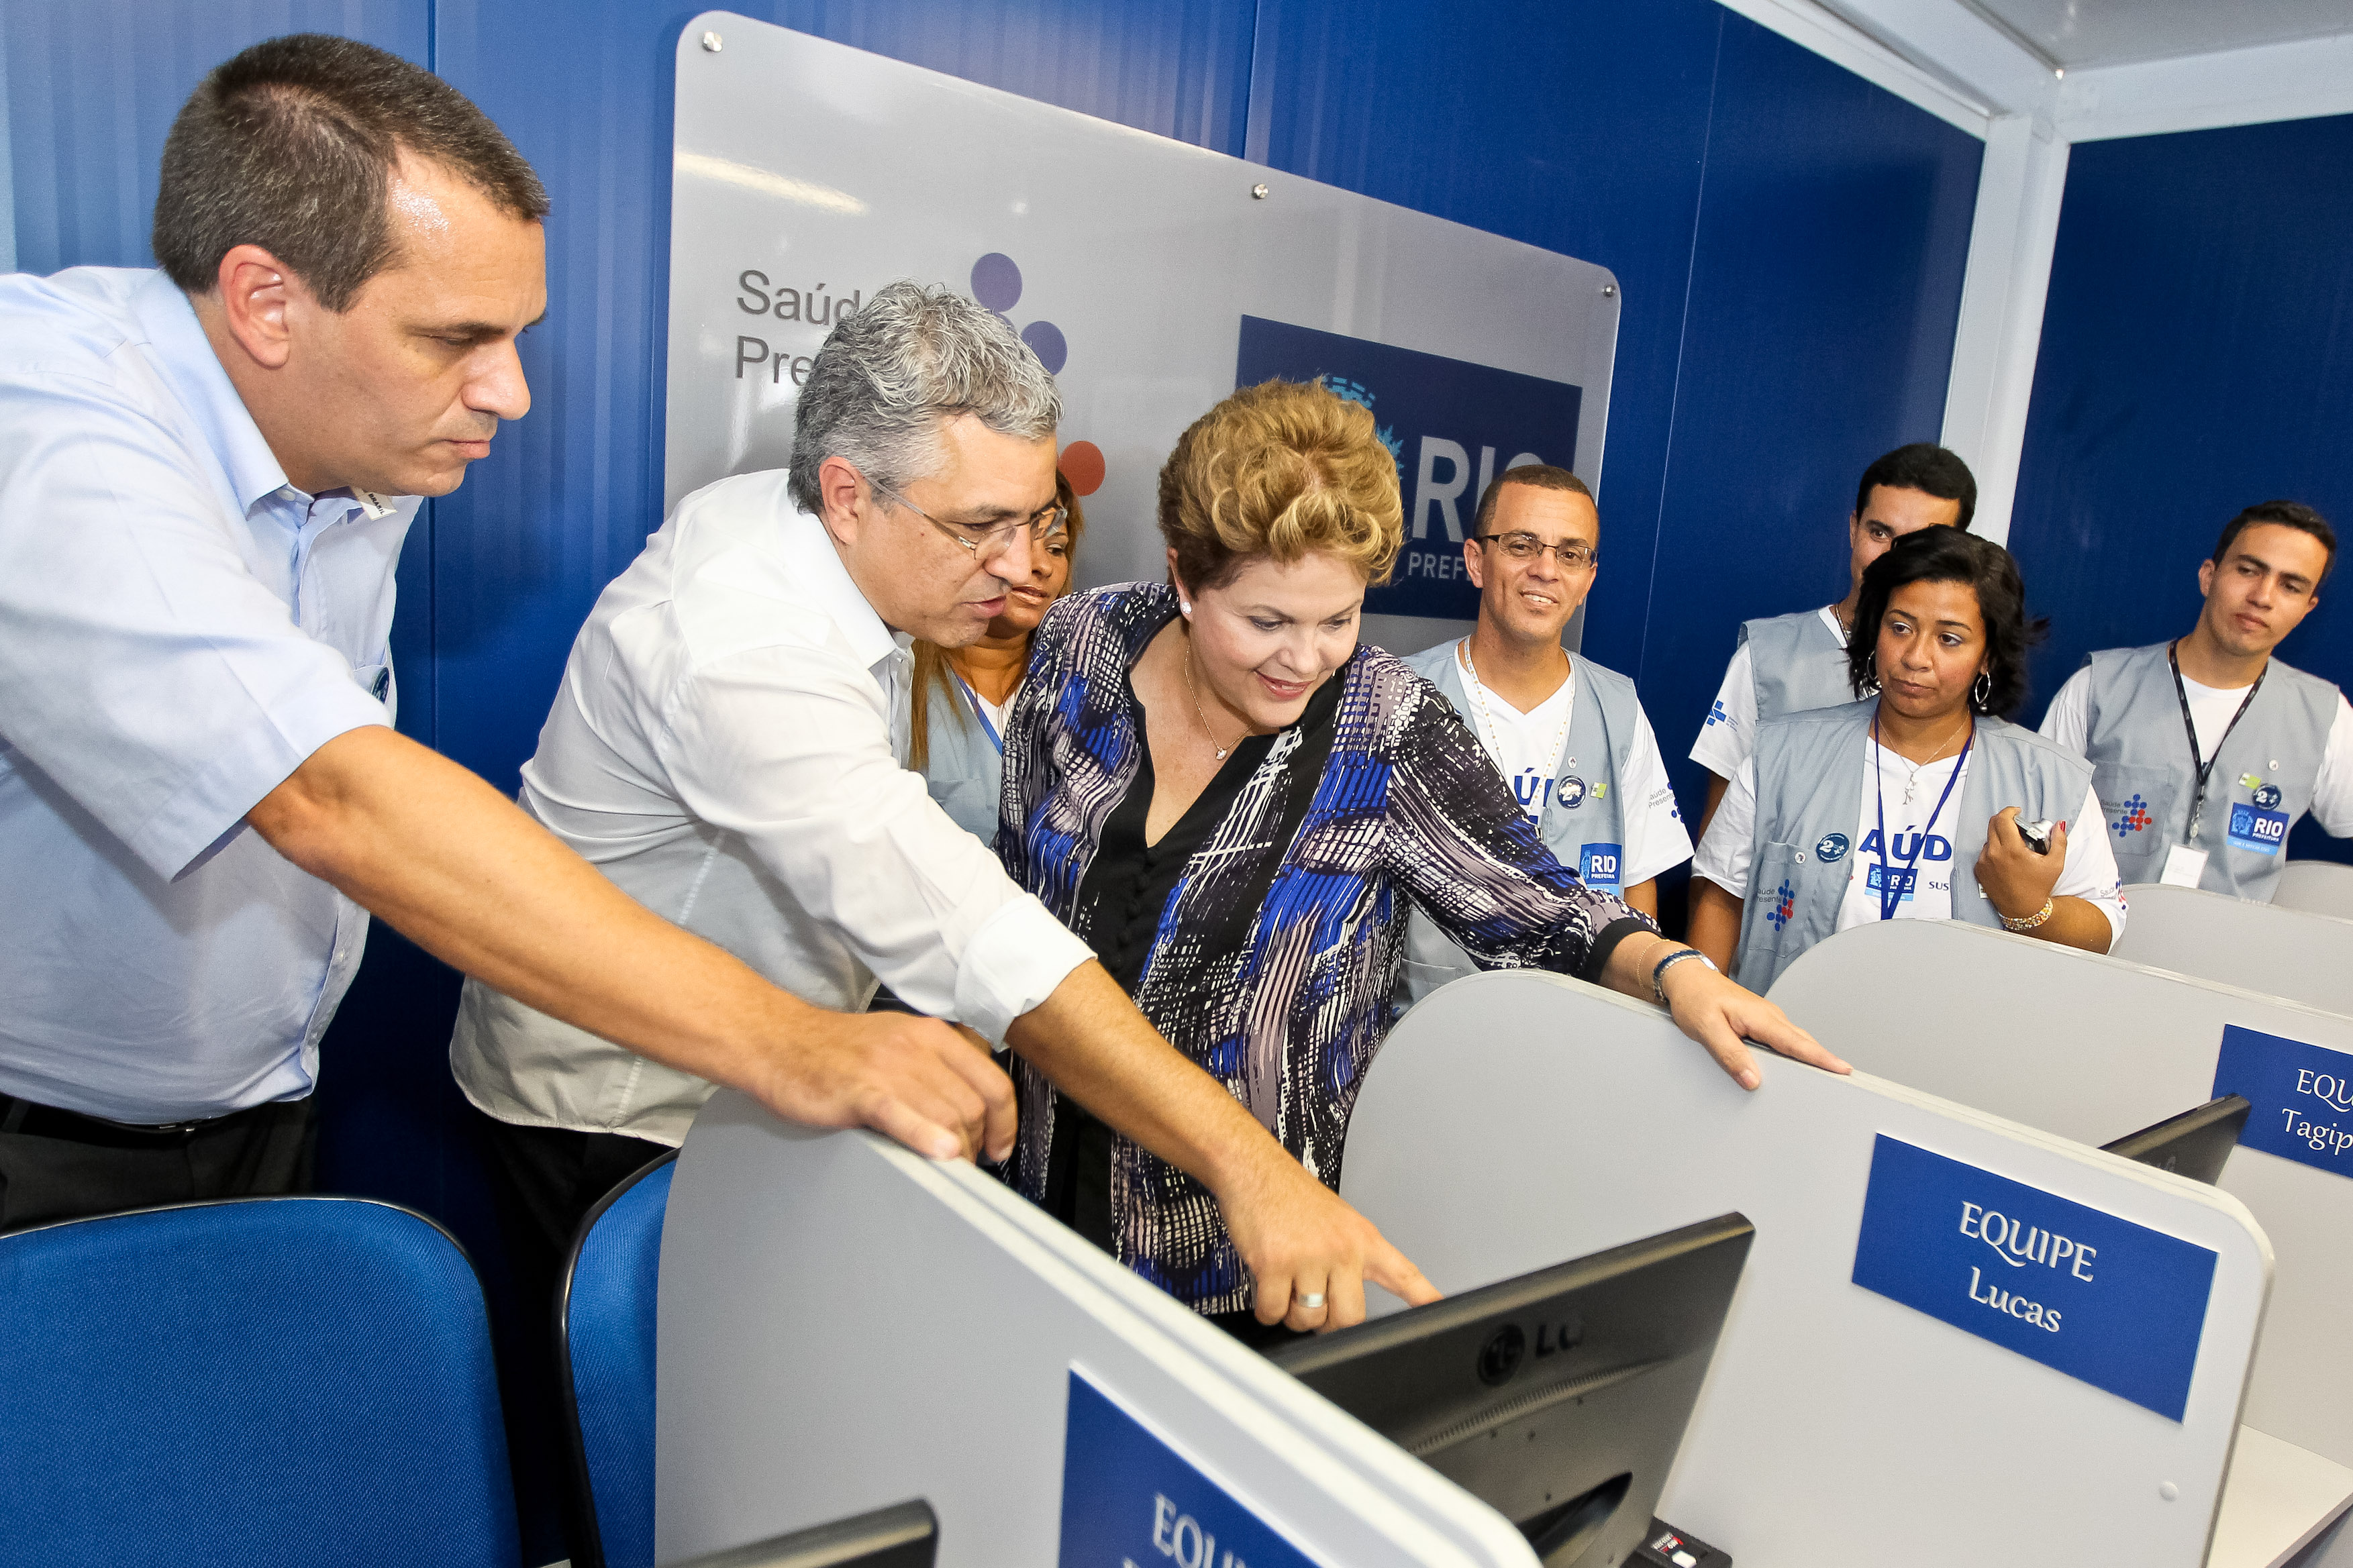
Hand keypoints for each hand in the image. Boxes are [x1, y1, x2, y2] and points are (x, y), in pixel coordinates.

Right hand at [752, 1008, 1016, 1162]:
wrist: (779, 1040)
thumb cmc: (836, 1049)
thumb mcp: (899, 1042)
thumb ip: (937, 1070)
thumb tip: (971, 1111)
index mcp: (931, 1035)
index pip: (991, 1082)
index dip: (1005, 1122)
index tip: (1000, 1147)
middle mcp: (915, 1047)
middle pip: (971, 1106)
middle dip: (976, 1143)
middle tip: (966, 1164)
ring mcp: (886, 1068)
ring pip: (944, 1114)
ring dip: (954, 1152)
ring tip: (946, 1170)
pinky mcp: (857, 1090)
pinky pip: (900, 1113)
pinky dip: (924, 1135)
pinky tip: (937, 1152)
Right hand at [1214, 1146, 1441, 1332]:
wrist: (1253, 1168)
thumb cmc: (1290, 1194)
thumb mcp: (1338, 1220)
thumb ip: (1349, 1259)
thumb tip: (1344, 1302)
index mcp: (1362, 1238)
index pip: (1403, 1274)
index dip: (1425, 1296)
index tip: (1440, 1310)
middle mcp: (1341, 1249)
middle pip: (1349, 1318)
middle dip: (1327, 1322)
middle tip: (1313, 1303)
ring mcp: (1308, 1257)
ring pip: (1308, 1319)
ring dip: (1291, 1313)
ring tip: (1285, 1284)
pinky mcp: (1274, 1264)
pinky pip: (1274, 1312)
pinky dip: (1266, 1309)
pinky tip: (1266, 1285)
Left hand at [1660, 953, 1850, 1088]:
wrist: (1686, 978)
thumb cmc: (1695, 998)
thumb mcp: (1706, 1029)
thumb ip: (1730, 1055)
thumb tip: (1752, 1079)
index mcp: (1759, 1017)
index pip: (1795, 1042)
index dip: (1820, 1057)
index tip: (1842, 1069)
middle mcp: (1769, 1016)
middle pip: (1803, 1042)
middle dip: (1825, 1060)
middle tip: (1845, 1081)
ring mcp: (1766, 1018)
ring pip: (1795, 1040)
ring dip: (1812, 1057)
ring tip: (1829, 1079)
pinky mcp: (1760, 1022)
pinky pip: (1784, 1039)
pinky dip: (1796, 1052)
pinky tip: (1798, 1065)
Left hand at [1975, 806, 2065, 920]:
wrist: (2023, 909)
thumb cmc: (2039, 887)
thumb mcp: (2055, 864)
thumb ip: (2059, 841)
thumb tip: (2059, 825)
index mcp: (2011, 850)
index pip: (2003, 819)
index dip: (2010, 811)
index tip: (2017, 812)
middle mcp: (1994, 854)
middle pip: (1993, 824)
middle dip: (2005, 821)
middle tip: (2017, 826)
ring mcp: (1984, 862)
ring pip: (1989, 838)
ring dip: (2000, 837)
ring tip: (2014, 846)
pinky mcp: (1979, 869)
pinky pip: (1984, 852)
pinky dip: (1994, 850)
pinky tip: (2006, 859)